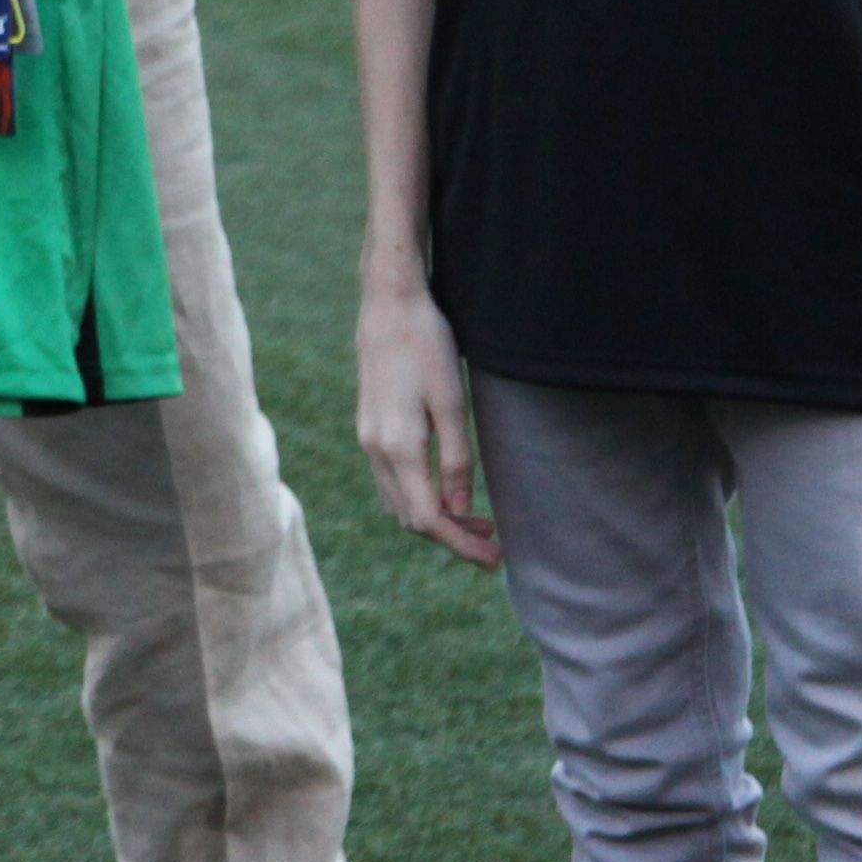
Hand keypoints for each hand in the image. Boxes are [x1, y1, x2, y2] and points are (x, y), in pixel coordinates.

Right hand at [354, 282, 498, 568]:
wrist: (388, 302)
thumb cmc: (427, 344)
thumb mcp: (452, 402)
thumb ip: (456, 459)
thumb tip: (460, 507)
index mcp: (397, 446)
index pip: (428, 518)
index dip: (461, 545)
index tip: (494, 559)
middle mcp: (375, 449)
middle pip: (410, 518)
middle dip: (451, 536)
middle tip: (493, 542)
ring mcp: (366, 438)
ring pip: (398, 502)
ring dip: (435, 518)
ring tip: (476, 519)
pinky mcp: (368, 426)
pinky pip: (390, 481)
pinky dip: (418, 498)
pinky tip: (444, 490)